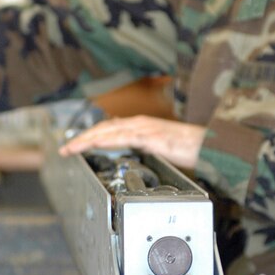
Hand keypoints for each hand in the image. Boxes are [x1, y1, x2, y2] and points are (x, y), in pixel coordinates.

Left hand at [58, 115, 204, 169]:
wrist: (209, 146)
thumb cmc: (189, 148)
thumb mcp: (161, 148)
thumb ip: (145, 147)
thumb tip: (132, 150)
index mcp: (142, 126)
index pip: (110, 129)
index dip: (90, 136)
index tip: (75, 144)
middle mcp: (141, 123)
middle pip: (104, 128)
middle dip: (82, 137)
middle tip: (65, 148)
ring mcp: (146, 128)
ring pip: (109, 131)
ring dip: (88, 139)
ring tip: (71, 148)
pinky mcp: (152, 137)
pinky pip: (124, 137)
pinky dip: (106, 140)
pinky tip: (95, 145)